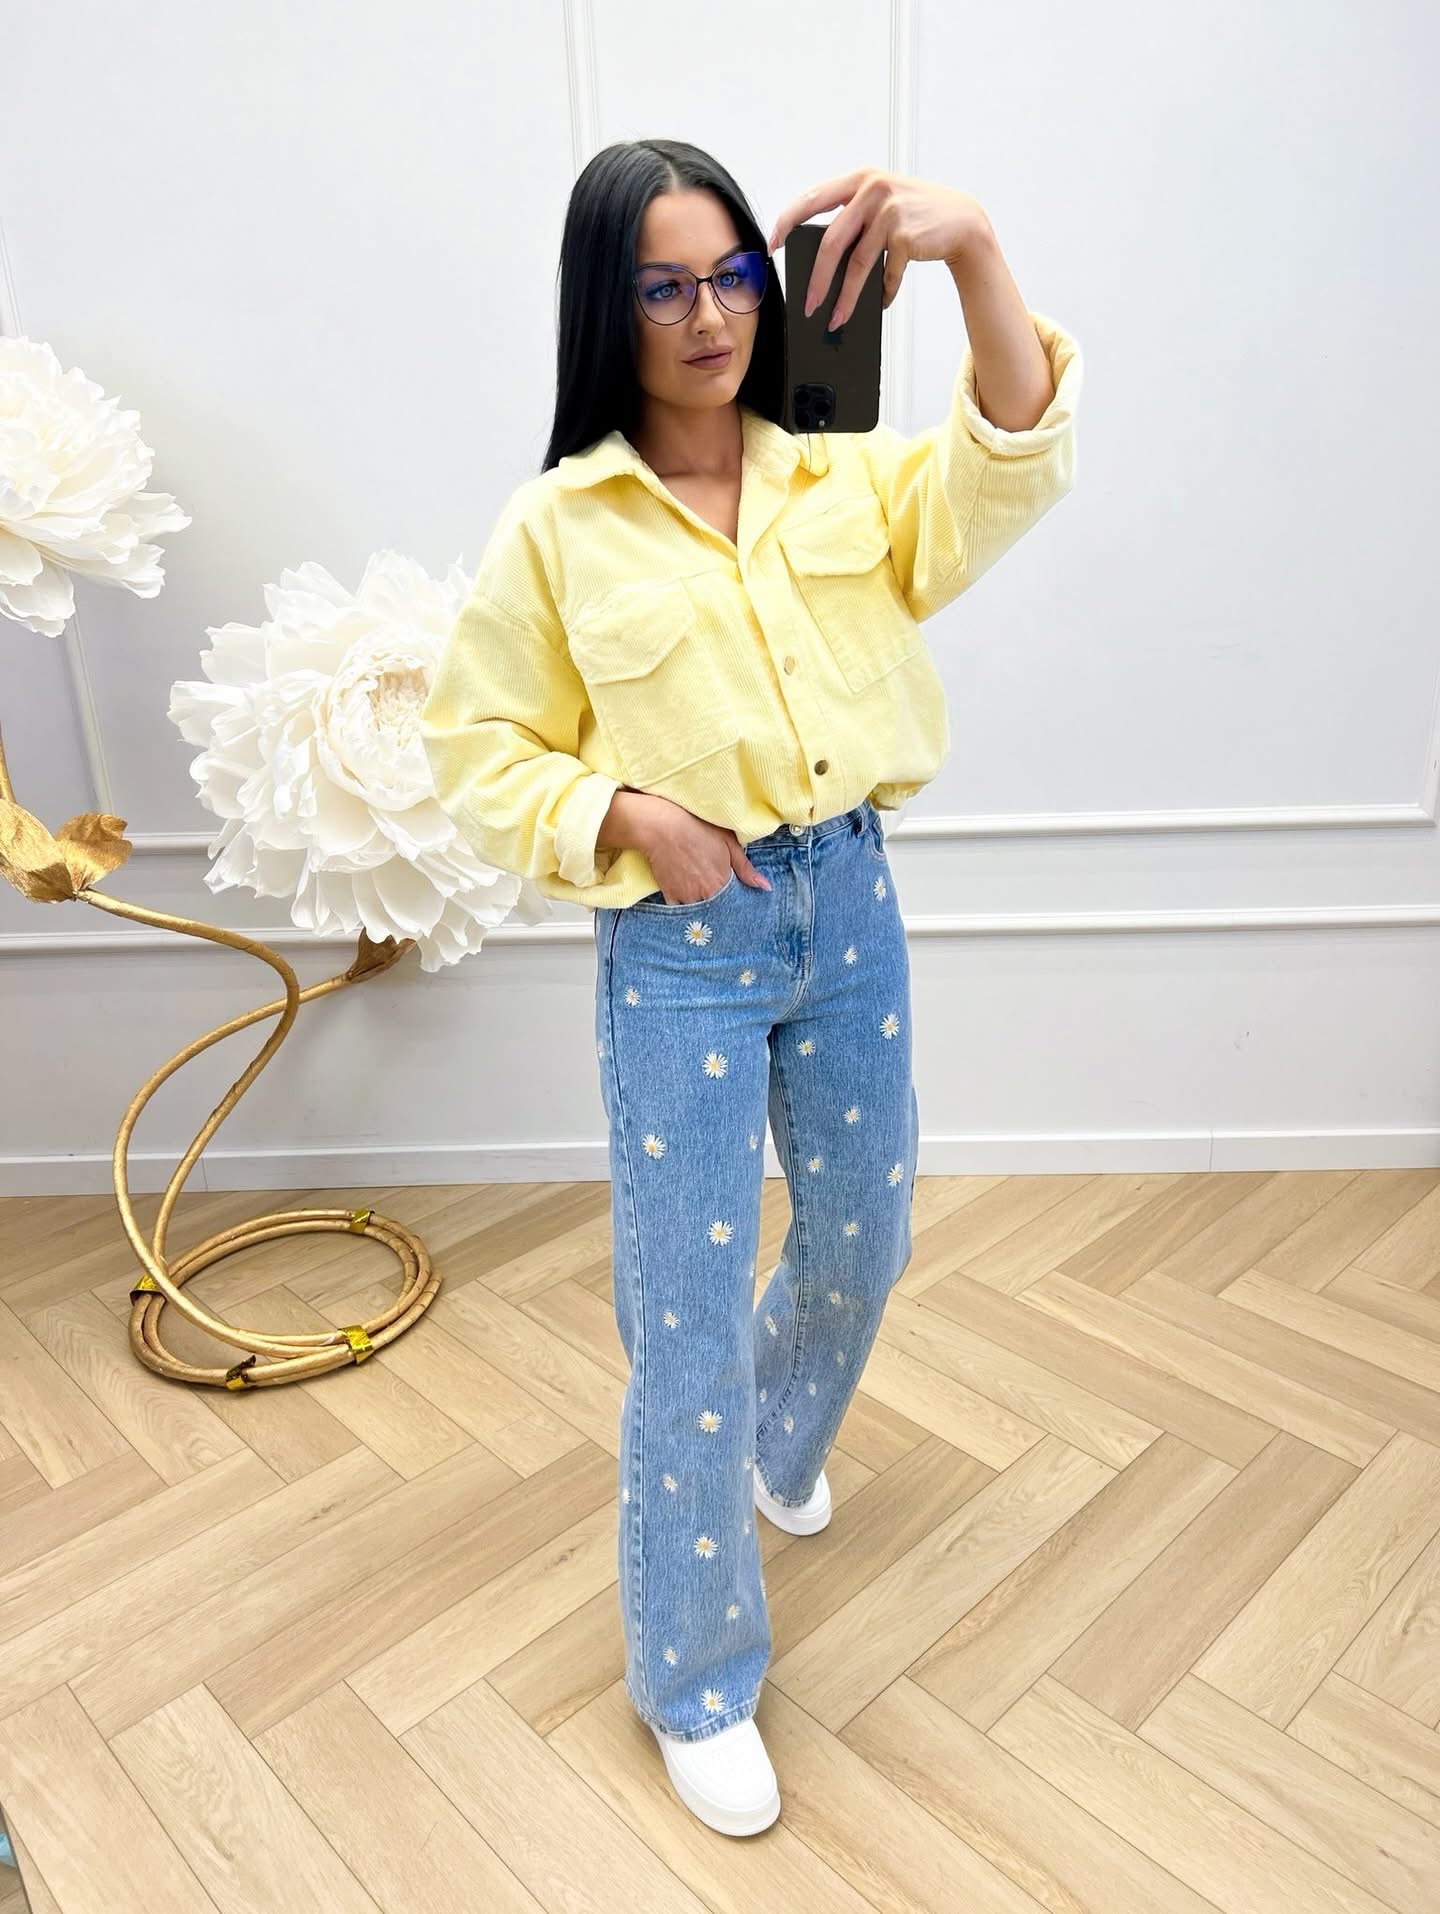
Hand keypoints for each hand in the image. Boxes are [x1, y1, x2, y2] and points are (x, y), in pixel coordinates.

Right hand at [637, 798, 771, 905]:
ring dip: (706, 910)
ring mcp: (687, 898)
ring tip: (706, 899)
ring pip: (701, 913)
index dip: (738, 901)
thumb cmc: (697, 829)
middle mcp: (707, 895)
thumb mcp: (728, 842)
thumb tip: (766, 887)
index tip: (738, 898)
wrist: (662, 827)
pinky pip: (681, 912)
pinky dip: (687, 911)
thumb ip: (746, 868)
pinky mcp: (670, 896)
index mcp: (724, 883)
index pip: (737, 903)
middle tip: (720, 896)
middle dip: (723, 908)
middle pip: (720, 910)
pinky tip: (690, 903)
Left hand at [766, 168, 990, 329]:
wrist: (962, 221)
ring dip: (845, 299)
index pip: (811, 200)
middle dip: (817, 279)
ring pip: (856, 265)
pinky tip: (881, 303)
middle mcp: (871, 190)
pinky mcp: (905, 236)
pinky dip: (882, 294)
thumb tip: (819, 262)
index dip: (786, 223)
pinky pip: (885, 275)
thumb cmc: (916, 216)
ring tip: (836, 320)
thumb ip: (853, 218)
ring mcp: (889, 212)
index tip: (772, 246)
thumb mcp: (882, 203)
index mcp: (859, 180)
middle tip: (808, 305)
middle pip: (830, 242)